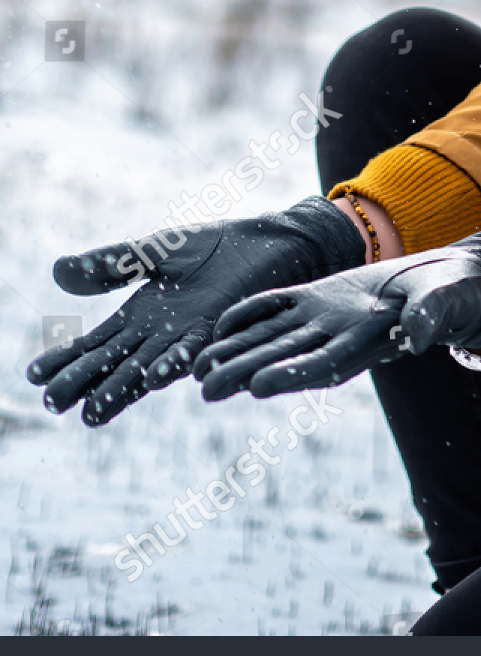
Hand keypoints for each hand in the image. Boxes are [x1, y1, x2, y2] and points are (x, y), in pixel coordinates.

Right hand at [26, 197, 363, 426]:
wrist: (271, 243)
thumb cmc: (216, 250)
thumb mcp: (153, 251)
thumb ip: (110, 263)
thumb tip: (56, 272)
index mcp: (140, 317)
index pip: (94, 343)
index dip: (65, 359)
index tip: (34, 375)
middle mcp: (160, 336)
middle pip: (113, 363)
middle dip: (83, 384)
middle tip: (52, 403)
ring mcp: (190, 337)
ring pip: (147, 367)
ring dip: (122, 389)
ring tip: (93, 411)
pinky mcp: (221, 329)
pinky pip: (194, 349)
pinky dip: (174, 362)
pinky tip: (155, 376)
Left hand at [194, 227, 480, 400]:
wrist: (447, 280)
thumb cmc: (453, 295)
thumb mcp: (447, 302)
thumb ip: (432, 317)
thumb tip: (419, 335)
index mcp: (369, 342)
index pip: (325, 364)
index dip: (291, 373)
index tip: (258, 387)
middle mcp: (339, 336)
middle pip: (286, 357)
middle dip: (245, 372)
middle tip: (205, 387)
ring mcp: (326, 317)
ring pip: (273, 336)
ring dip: (236, 351)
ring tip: (196, 368)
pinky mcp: (320, 296)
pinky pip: (278, 306)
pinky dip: (249, 314)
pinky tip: (219, 323)